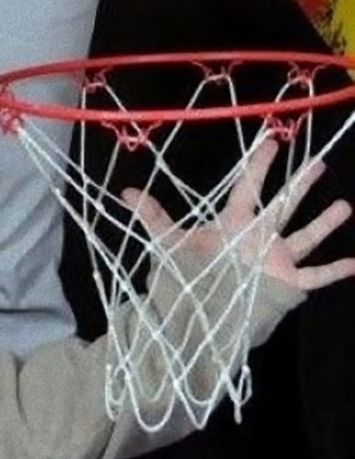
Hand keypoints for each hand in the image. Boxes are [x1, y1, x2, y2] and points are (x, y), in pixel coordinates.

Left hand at [124, 138, 354, 292]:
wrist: (197, 318)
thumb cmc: (185, 277)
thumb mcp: (167, 244)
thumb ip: (153, 216)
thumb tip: (125, 191)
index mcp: (233, 223)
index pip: (248, 187)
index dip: (258, 164)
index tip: (272, 139)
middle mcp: (259, 237)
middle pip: (283, 204)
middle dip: (301, 183)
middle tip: (320, 161)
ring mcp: (276, 260)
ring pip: (305, 236)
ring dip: (325, 223)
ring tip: (345, 206)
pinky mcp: (287, 285)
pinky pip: (316, 276)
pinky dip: (335, 271)